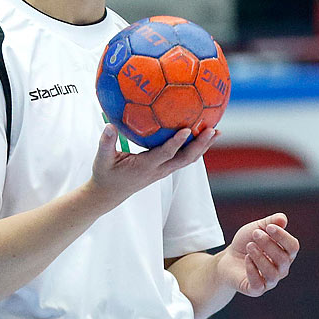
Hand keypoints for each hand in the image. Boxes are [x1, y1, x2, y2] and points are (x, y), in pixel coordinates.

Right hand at [86, 124, 218, 210]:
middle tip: (213, 130)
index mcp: (145, 167)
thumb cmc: (105, 175)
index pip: (165, 154)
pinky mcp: (164, 169)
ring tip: (216, 131)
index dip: (177, 142)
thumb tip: (109, 125)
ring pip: (188, 159)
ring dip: (203, 146)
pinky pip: (183, 158)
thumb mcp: (101, 160)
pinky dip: (195, 147)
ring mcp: (164, 170)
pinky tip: (201, 135)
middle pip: (185, 158)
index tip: (187, 129)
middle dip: (200, 145)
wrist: (110, 194)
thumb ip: (105, 143)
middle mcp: (159, 170)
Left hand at [216, 213, 297, 296]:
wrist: (228, 259)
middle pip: (283, 259)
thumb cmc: (246, 243)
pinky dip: (252, 270)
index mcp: (286, 254)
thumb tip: (283, 219)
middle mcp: (281, 269)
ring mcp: (270, 281)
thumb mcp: (257, 228)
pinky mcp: (256, 289)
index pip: (293, 247)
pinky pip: (259, 284)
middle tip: (255, 234)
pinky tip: (246, 259)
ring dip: (260, 257)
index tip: (269, 227)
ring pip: (272, 274)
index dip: (283, 236)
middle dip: (269, 244)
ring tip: (249, 246)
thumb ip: (271, 222)